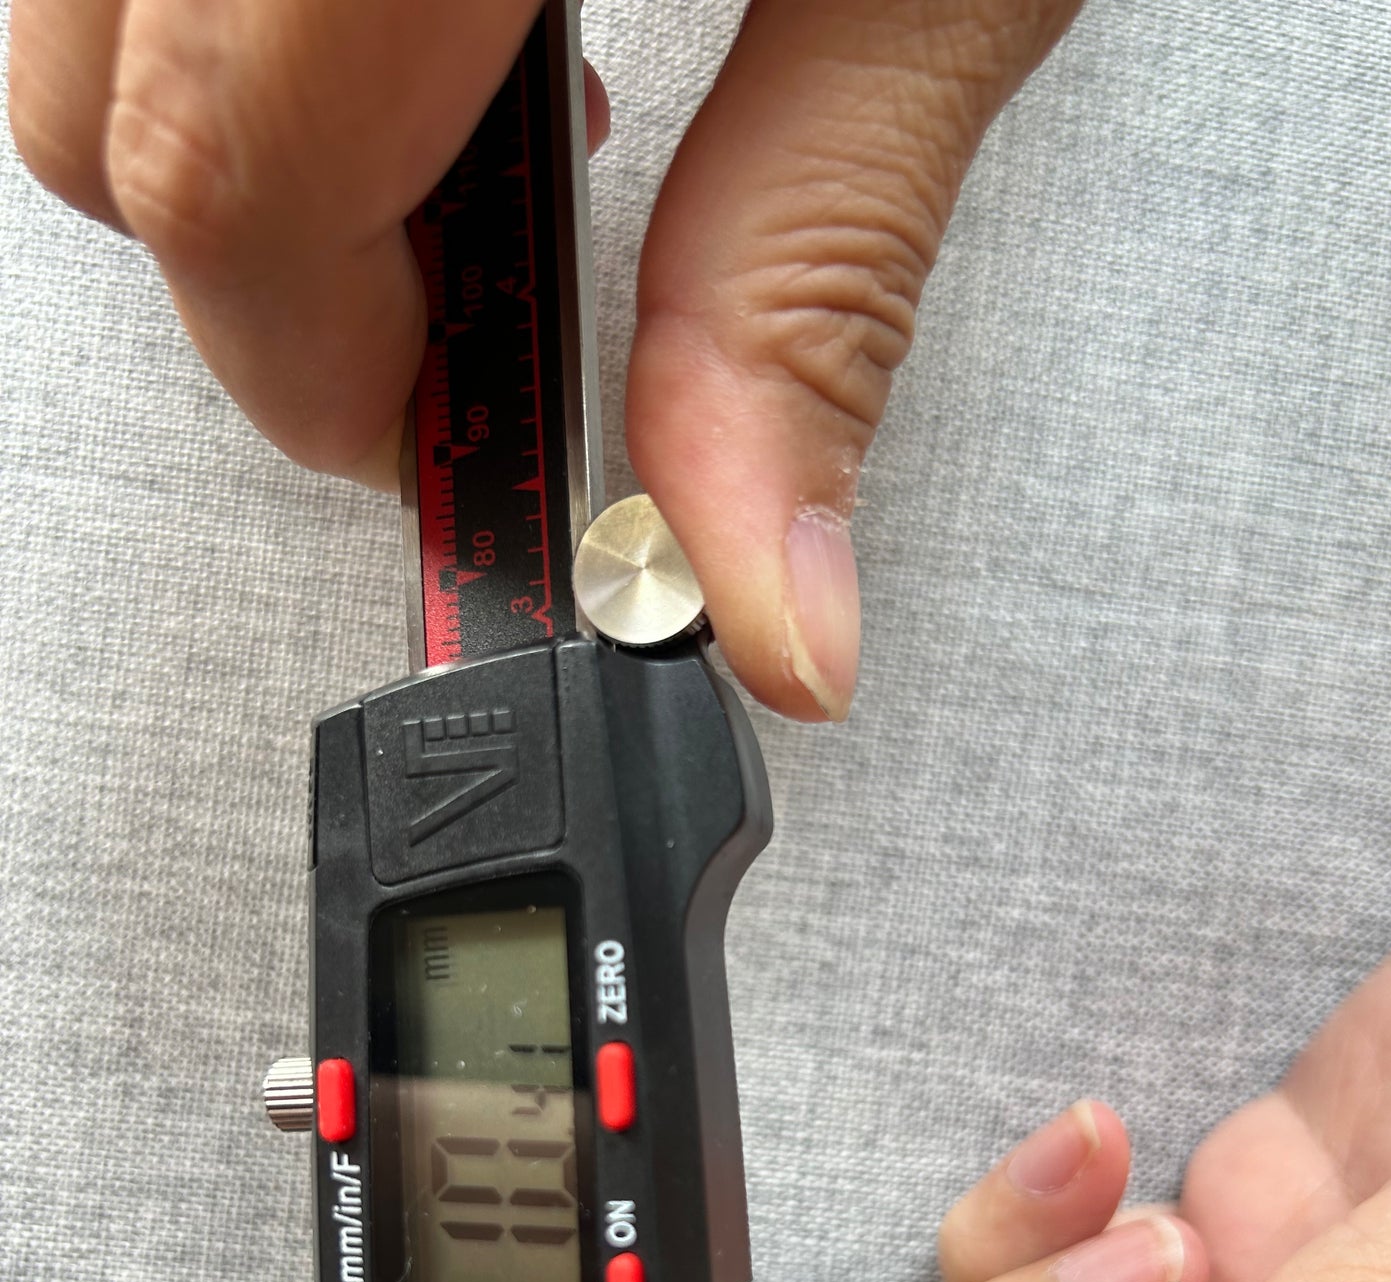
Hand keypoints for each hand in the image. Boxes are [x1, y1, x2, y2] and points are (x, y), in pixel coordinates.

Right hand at [8, 0, 1081, 721]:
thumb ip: (821, 290)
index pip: (227, 191)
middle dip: (281, 297)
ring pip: (78, 23)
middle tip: (472, 324)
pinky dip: (250, 22)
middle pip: (101, 132)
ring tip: (473, 121)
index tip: (464, 468)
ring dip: (254, 148)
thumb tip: (771, 618)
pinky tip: (425, 6)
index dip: (335, 389)